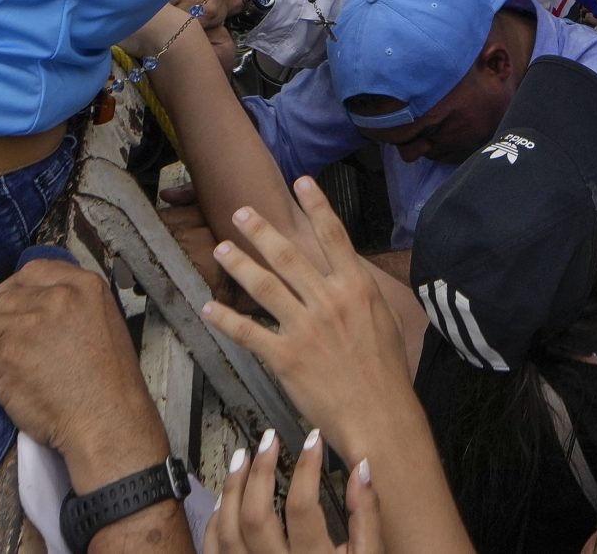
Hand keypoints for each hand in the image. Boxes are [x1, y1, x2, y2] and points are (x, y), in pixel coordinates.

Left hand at [0, 257, 166, 491]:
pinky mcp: (4, 358)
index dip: (14, 292)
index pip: (31, 271)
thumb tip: (31, 305)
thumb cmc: (109, 381)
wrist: (107, 419)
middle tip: (4, 352)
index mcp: (84, 286)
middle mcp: (55, 298)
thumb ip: (71, 305)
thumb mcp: (103, 323)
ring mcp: (27, 326)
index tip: (12, 315)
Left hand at [201, 178, 419, 463]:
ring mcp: (306, 328)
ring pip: (265, 286)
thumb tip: (351, 274)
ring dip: (240, 264)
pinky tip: (208, 308)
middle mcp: (330, 300)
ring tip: (222, 248)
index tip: (301, 182)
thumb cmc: (388, 370)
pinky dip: (226, 319)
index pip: (333, 236)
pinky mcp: (285, 358)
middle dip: (261, 230)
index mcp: (357, 287)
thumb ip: (362, 293)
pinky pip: (249, 332)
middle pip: (290, 255)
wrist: (380, 414)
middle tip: (241, 213)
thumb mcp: (385, 319)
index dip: (316, 206)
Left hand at [206, 428, 380, 553]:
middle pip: (256, 515)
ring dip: (232, 489)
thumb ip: (368, 516)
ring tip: (243, 457)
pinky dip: (216, 521)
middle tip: (269, 439)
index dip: (306, 467)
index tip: (313, 439)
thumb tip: (362, 468)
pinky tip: (226, 498)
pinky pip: (215, 551)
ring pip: (227, 531)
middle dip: (260, 471)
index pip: (302, 506)